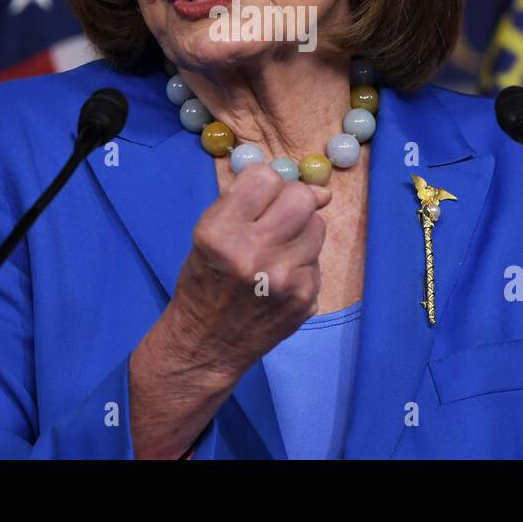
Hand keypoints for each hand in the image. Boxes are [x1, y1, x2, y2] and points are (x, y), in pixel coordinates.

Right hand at [163, 161, 329, 381]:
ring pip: (316, 226)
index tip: (259, 197)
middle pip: (301, 198)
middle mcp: (254, 254)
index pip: (264, 177)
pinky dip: (302, 261)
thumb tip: (319, 191)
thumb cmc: (204, 282)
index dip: (264, 183)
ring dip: (301, 230)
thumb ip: (251, 203)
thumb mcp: (208, 235)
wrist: (207, 344)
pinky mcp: (305, 298)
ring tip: (277, 248)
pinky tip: (280, 277)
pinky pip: (316, 259)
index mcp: (220, 233)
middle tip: (278, 216)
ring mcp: (284, 279)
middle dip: (293, 199)